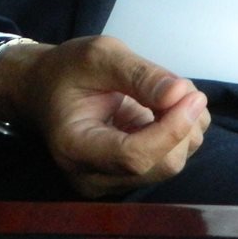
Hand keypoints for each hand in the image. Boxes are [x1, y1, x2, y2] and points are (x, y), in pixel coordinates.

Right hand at [0, 35, 209, 198]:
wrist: (45, 90)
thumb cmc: (66, 71)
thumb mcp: (98, 55)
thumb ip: (139, 75)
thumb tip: (181, 94)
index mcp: (75, 147)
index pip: (134, 157)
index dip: (171, 129)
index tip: (192, 96)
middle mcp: (93, 177)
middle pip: (160, 165)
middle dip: (182, 125)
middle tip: (181, 87)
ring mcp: (111, 182)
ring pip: (171, 164)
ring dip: (185, 127)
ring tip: (165, 92)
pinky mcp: (128, 178)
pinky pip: (169, 160)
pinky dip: (180, 133)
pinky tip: (163, 109)